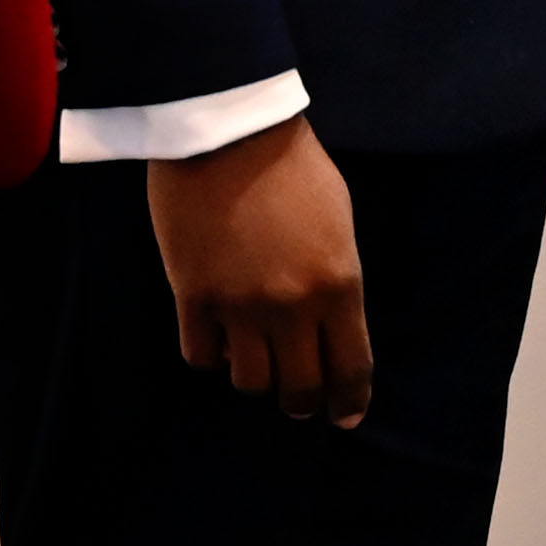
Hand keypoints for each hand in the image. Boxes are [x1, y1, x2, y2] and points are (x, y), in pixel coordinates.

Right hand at [152, 114, 370, 423]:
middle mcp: (292, 306)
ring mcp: (240, 306)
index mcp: (339, 285)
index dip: (349, 401)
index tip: (344, 414)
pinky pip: (200, 356)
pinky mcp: (194, 297)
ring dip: (254, 376)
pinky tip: (216, 340)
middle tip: (296, 398)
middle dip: (302, 401)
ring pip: (249, 382)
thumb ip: (337, 280)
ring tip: (252, 360)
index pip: (352, 368)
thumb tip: (332, 325)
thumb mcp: (338, 222)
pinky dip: (211, 356)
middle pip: (300, 389)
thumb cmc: (291, 166)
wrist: (227, 130)